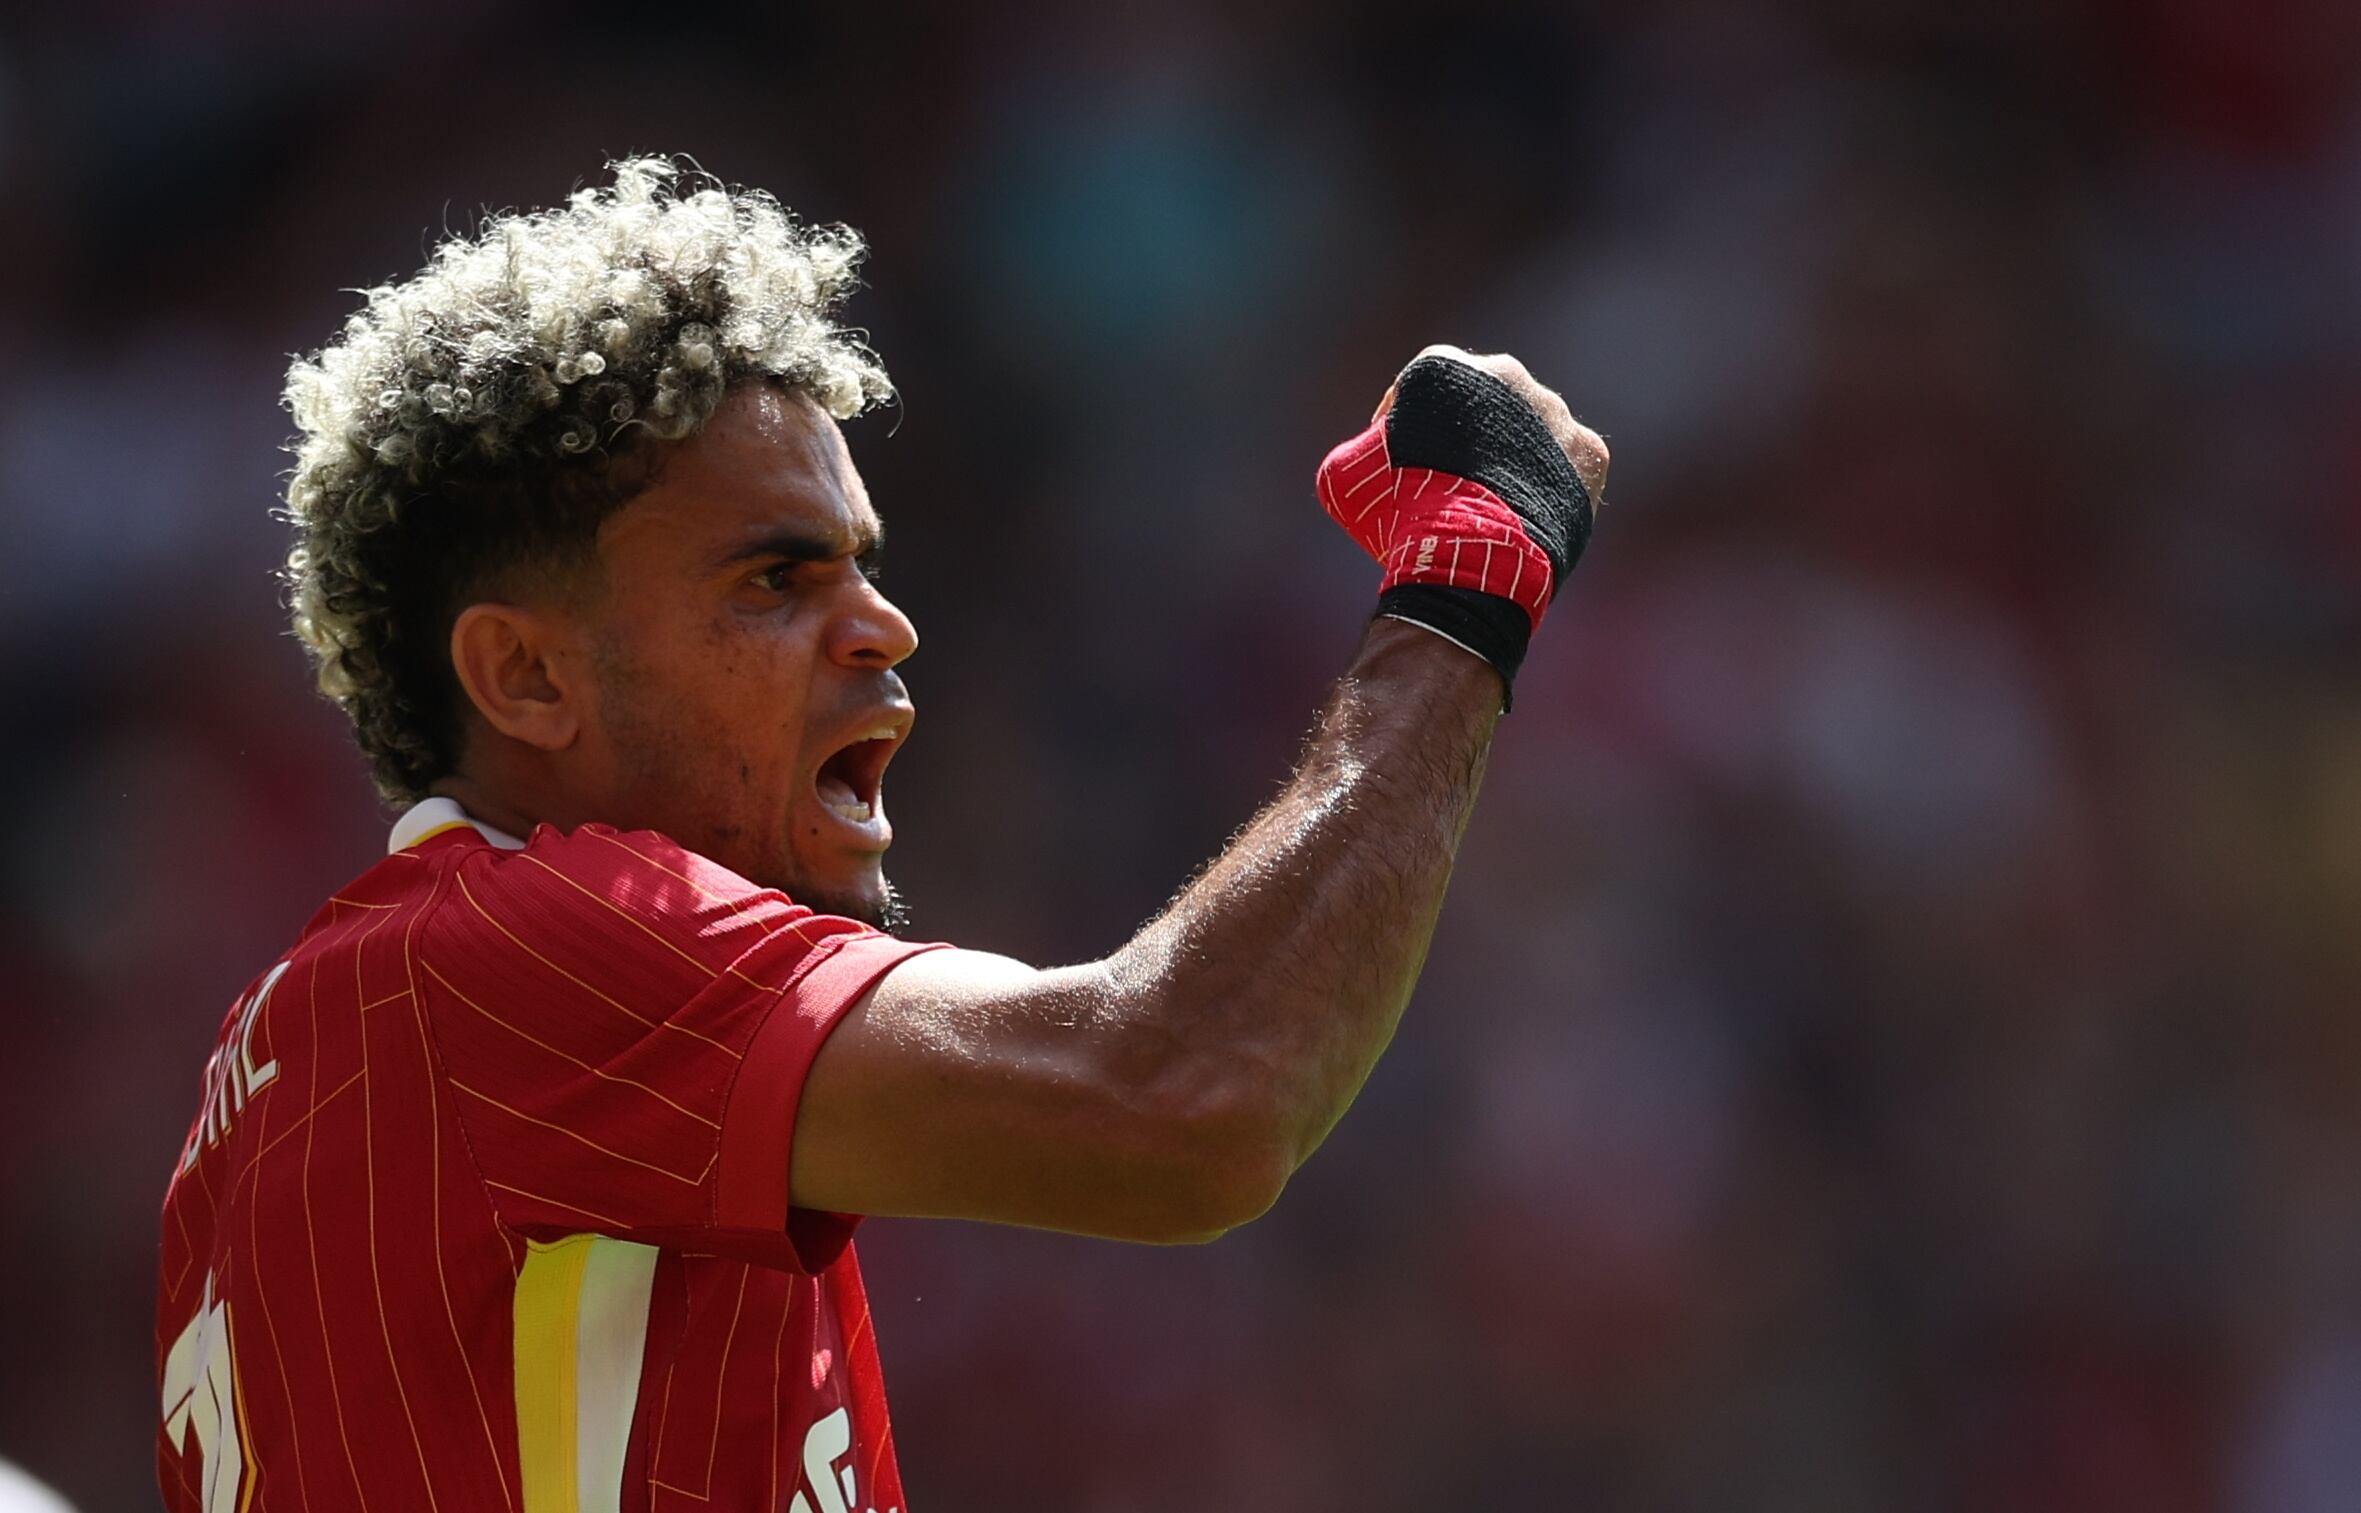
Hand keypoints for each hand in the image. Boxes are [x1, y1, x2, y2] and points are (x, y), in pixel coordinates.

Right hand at [1315, 346, 1608, 701]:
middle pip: (1487, 400)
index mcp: (1445, 367)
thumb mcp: (1351, 478)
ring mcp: (1555, 412)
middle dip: (1471, 432)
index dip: (1411, 419)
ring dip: (1518, 455)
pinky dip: (1555, 482)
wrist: (1466, 558)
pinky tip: (1533, 509)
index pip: (1426, 384)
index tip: (1405, 458)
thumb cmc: (1401, 517)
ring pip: (1534, 429)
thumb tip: (1367, 455)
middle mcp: (1507, 374)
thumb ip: (1363, 450)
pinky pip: (1571, 461)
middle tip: (1455, 479)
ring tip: (1498, 499)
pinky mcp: (1589, 451)